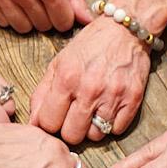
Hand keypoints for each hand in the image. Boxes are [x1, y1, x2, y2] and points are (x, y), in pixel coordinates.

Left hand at [31, 15, 149, 144]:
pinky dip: (112, 124)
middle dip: (70, 129)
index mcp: (66, 79)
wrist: (125, 30)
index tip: (55, 119)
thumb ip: (43, 93)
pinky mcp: (132, 100)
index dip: (50, 124)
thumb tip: (34, 121)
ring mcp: (112, 96)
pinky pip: (117, 130)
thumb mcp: (59, 62)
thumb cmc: (90, 45)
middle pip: (72, 135)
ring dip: (92, 128)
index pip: (49, 123)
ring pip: (95, 136)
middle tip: (74, 117)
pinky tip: (109, 109)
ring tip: (93, 112)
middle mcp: (89, 89)